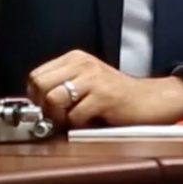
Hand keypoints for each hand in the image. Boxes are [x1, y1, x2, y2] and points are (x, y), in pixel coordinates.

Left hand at [26, 50, 182, 128]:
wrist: (149, 100)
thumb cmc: (115, 95)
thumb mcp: (85, 81)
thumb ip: (61, 86)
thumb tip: (33, 103)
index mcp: (75, 58)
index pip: (36, 75)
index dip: (36, 97)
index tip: (46, 108)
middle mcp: (83, 63)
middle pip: (40, 85)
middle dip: (44, 107)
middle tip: (58, 117)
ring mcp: (94, 78)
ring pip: (54, 99)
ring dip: (59, 117)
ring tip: (73, 120)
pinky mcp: (104, 96)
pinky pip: (75, 116)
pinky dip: (77, 125)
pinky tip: (89, 122)